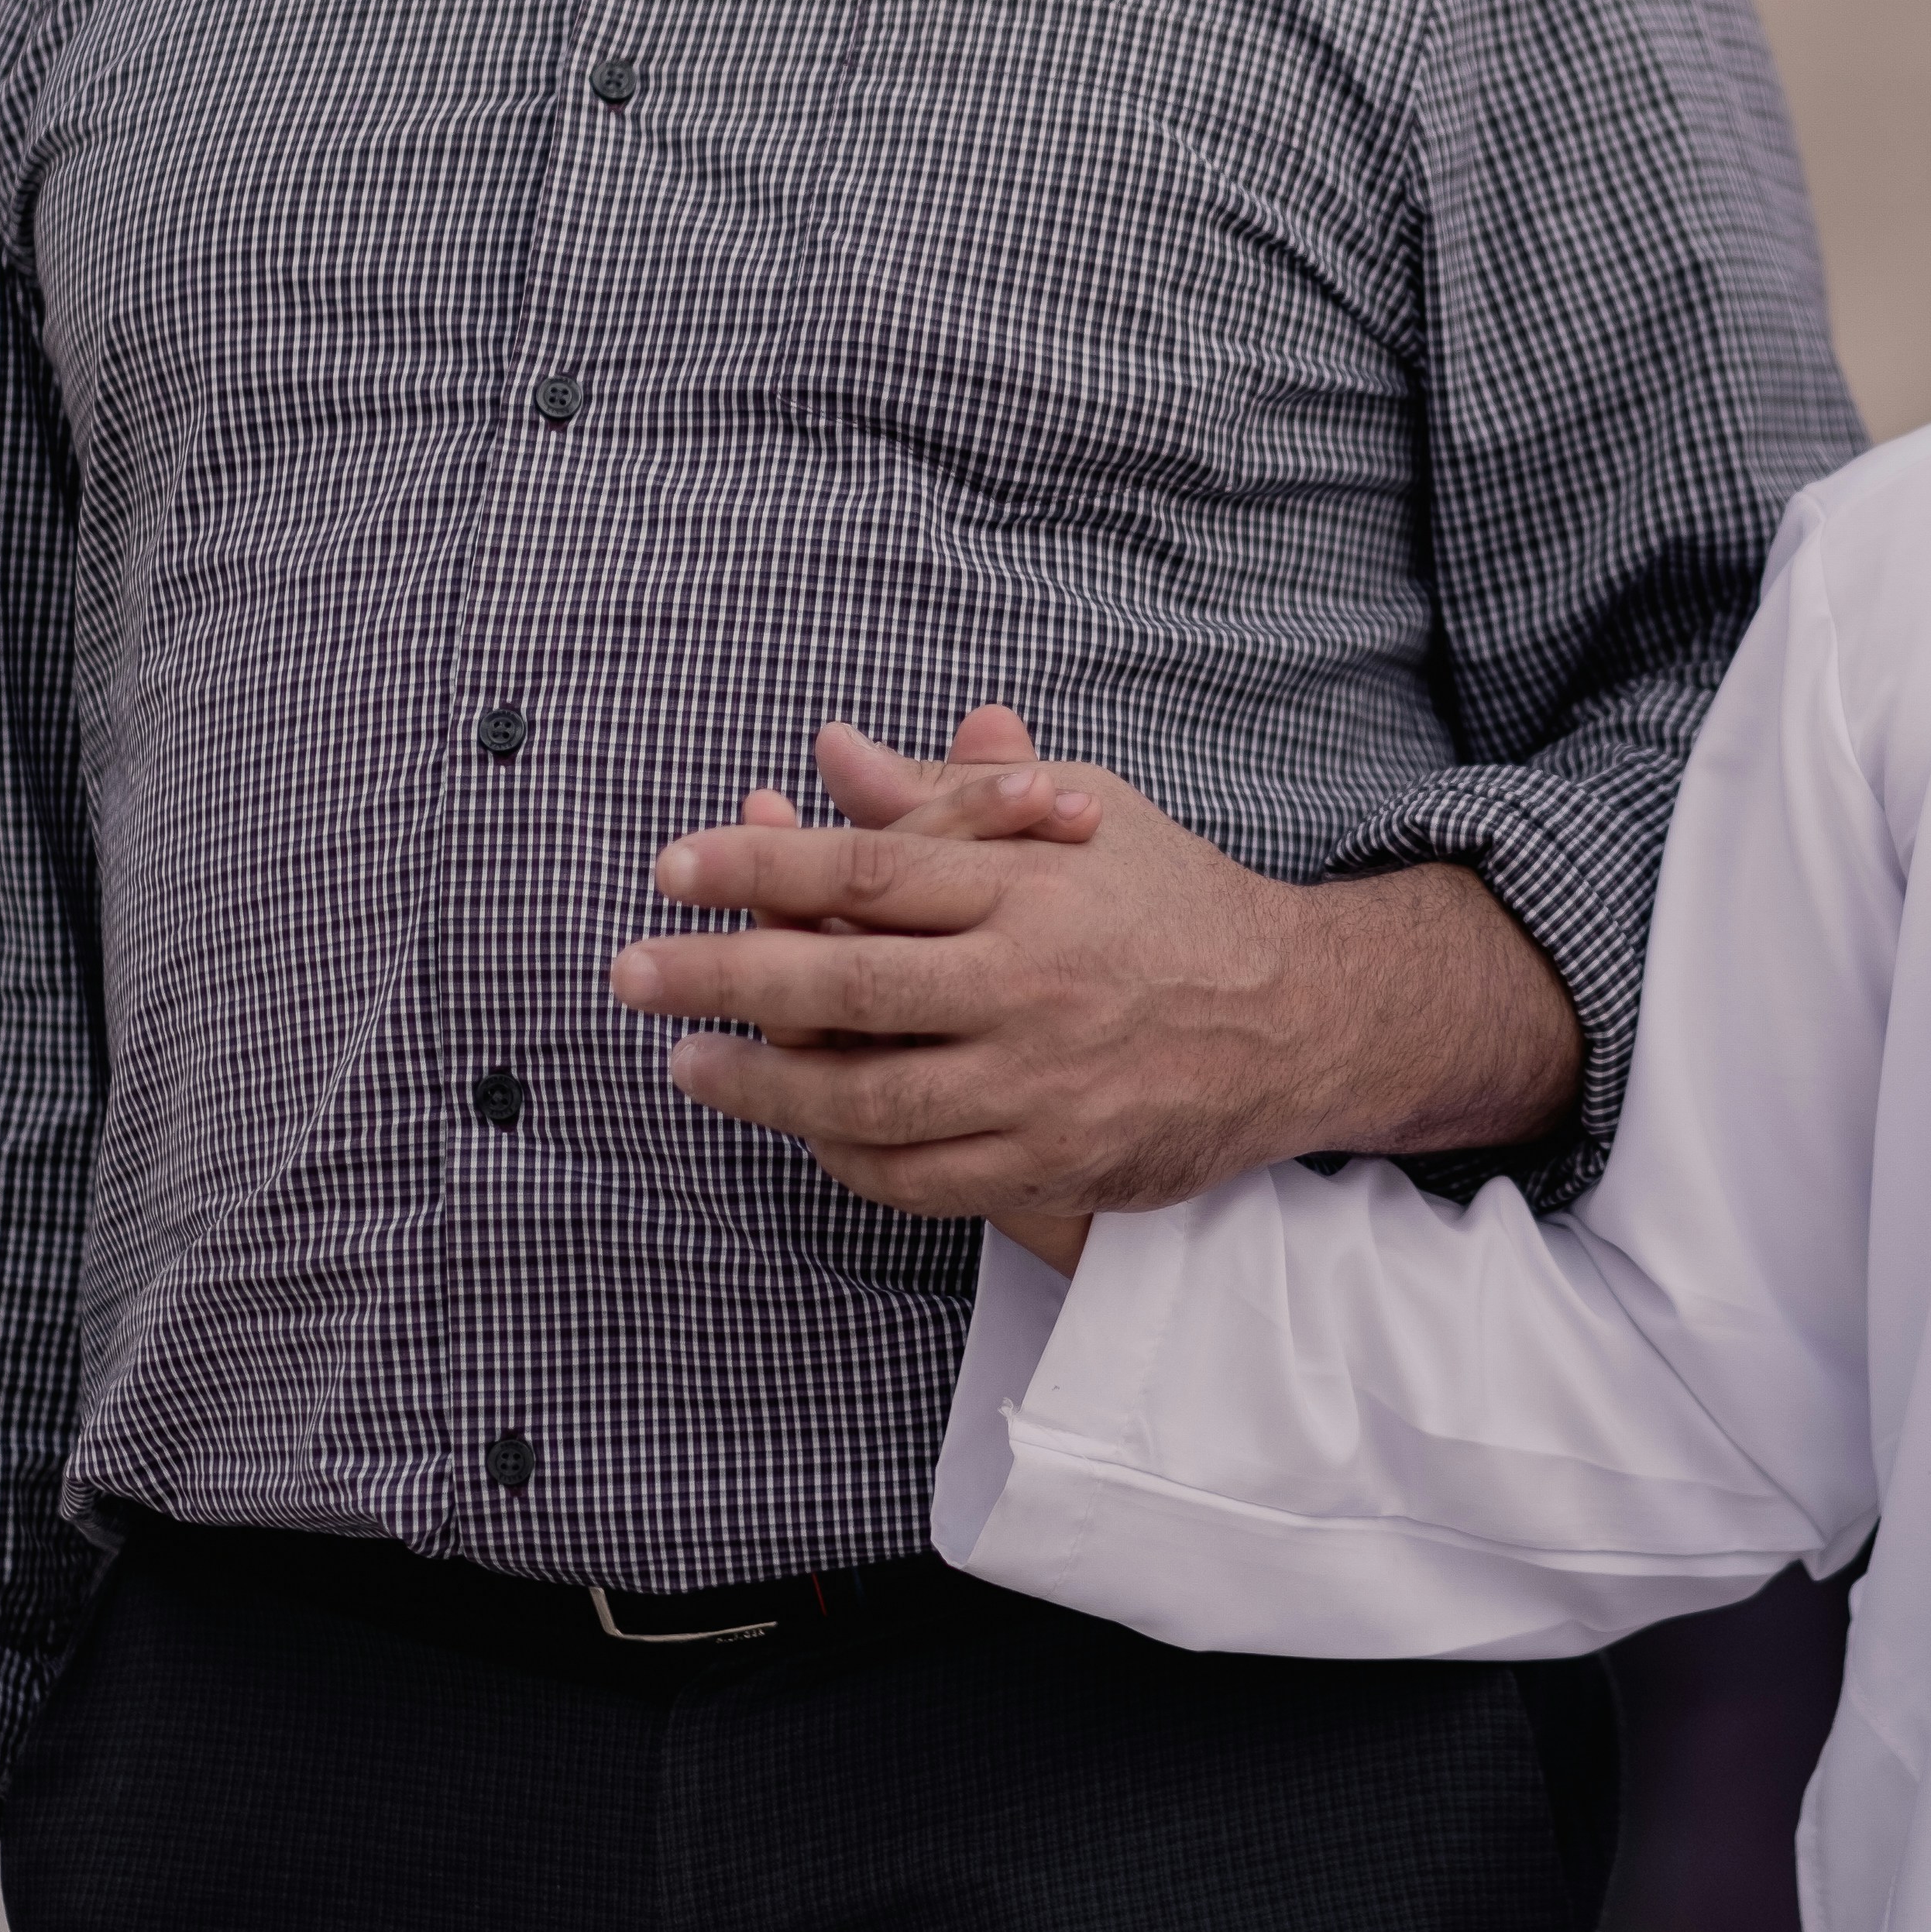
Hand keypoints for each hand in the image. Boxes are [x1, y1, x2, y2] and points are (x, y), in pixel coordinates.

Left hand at [615, 707, 1578, 1254]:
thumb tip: (833, 753)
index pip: (866, 868)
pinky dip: (843, 1158)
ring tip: (689, 1061)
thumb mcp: (1079, 816)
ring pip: (865, 1098)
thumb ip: (949, 796)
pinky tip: (796, 1131)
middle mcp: (1028, 983)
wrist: (1299, 1016)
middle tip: (630, 970)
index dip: (756, 864)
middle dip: (719, 975)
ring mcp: (1039, 1083)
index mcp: (1030, 884)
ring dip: (759, 1087)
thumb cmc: (1173, 901)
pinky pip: (918, 1178)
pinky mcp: (1055, 1162)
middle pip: (842, 984)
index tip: (672, 866)